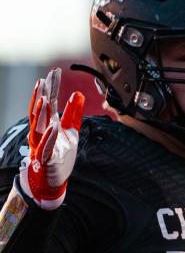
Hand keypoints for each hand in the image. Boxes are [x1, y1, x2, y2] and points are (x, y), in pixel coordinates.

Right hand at [18, 68, 85, 209]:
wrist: (53, 181)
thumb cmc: (60, 156)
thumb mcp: (71, 132)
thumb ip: (74, 114)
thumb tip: (78, 94)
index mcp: (49, 124)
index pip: (49, 102)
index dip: (51, 87)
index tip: (55, 71)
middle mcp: (42, 132)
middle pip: (40, 111)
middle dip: (42, 94)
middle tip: (45, 78)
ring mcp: (41, 145)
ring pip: (37, 127)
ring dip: (40, 113)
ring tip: (44, 98)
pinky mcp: (45, 159)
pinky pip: (46, 147)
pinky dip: (49, 137)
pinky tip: (53, 127)